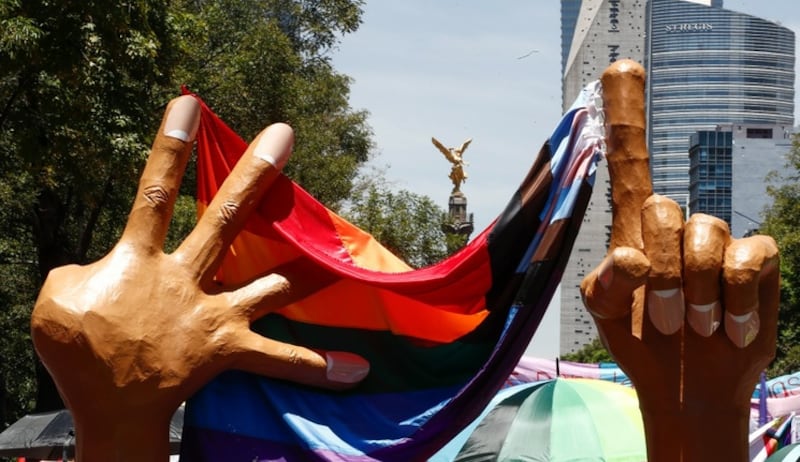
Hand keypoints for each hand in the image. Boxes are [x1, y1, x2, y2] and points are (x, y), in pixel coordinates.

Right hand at [30, 96, 368, 460]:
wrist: (107, 409)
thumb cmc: (77, 352)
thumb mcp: (57, 297)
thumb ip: (81, 268)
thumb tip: (103, 262)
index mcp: (139, 260)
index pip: (155, 193)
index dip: (171, 148)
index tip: (190, 105)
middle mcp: (186, 279)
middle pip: (225, 218)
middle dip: (253, 174)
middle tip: (283, 136)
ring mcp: (214, 314)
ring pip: (269, 282)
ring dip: (307, 268)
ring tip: (345, 256)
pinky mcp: (231, 348)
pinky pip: (280, 357)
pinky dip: (316, 364)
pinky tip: (358, 369)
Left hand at [580, 60, 778, 460]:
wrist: (687, 385)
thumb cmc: (641, 339)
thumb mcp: (606, 310)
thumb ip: (606, 281)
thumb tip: (633, 258)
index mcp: (632, 230)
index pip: (630, 162)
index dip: (626, 115)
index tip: (620, 68)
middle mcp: (675, 224)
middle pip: (661, 209)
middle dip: (659, 274)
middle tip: (662, 318)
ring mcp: (717, 241)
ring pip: (704, 238)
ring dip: (692, 294)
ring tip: (690, 326)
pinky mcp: (755, 260)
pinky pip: (747, 259)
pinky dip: (733, 303)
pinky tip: (725, 326)